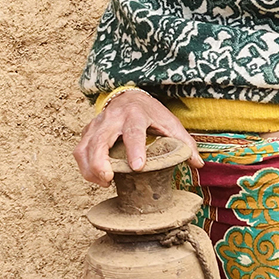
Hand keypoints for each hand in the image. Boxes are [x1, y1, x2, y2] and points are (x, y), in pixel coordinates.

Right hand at [73, 89, 202, 186]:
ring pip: (85, 147)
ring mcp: (97, 124)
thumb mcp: (170, 123)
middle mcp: (113, 118)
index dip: (135, 149)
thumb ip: (184, 143)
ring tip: (103, 183)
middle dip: (100, 161)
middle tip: (107, 180)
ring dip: (90, 168)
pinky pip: (79, 150)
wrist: (129, 95)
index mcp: (136, 114)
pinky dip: (84, 167)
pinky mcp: (88, 131)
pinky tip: (97, 178)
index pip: (133, 132)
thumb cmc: (151, 113)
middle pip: (100, 140)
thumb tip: (199, 164)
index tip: (137, 167)